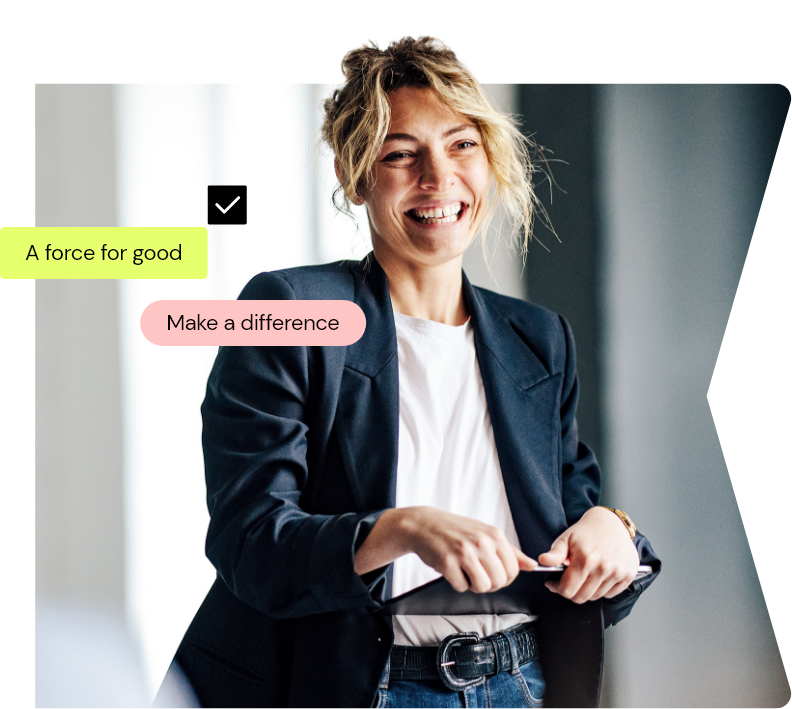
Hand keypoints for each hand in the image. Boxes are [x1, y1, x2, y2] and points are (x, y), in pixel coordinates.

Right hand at [404, 507, 536, 592]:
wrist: (424, 524)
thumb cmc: (456, 530)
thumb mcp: (485, 534)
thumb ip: (510, 551)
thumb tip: (532, 565)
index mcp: (494, 535)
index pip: (513, 570)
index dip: (504, 578)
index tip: (493, 573)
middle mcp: (481, 542)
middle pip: (499, 581)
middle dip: (488, 583)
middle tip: (476, 572)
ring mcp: (464, 552)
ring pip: (483, 587)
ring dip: (473, 585)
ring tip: (465, 571)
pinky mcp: (447, 563)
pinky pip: (461, 587)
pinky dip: (457, 583)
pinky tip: (452, 569)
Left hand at [538, 506, 638, 602]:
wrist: (611, 523)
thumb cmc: (586, 531)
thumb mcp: (566, 539)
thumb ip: (554, 554)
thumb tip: (543, 561)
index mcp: (586, 559)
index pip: (568, 590)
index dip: (558, 588)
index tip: (555, 584)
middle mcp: (603, 567)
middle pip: (582, 597)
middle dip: (571, 592)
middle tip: (568, 581)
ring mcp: (617, 572)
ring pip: (596, 597)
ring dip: (587, 591)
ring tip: (584, 576)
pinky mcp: (628, 575)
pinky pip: (611, 594)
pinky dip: (602, 590)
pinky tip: (598, 576)